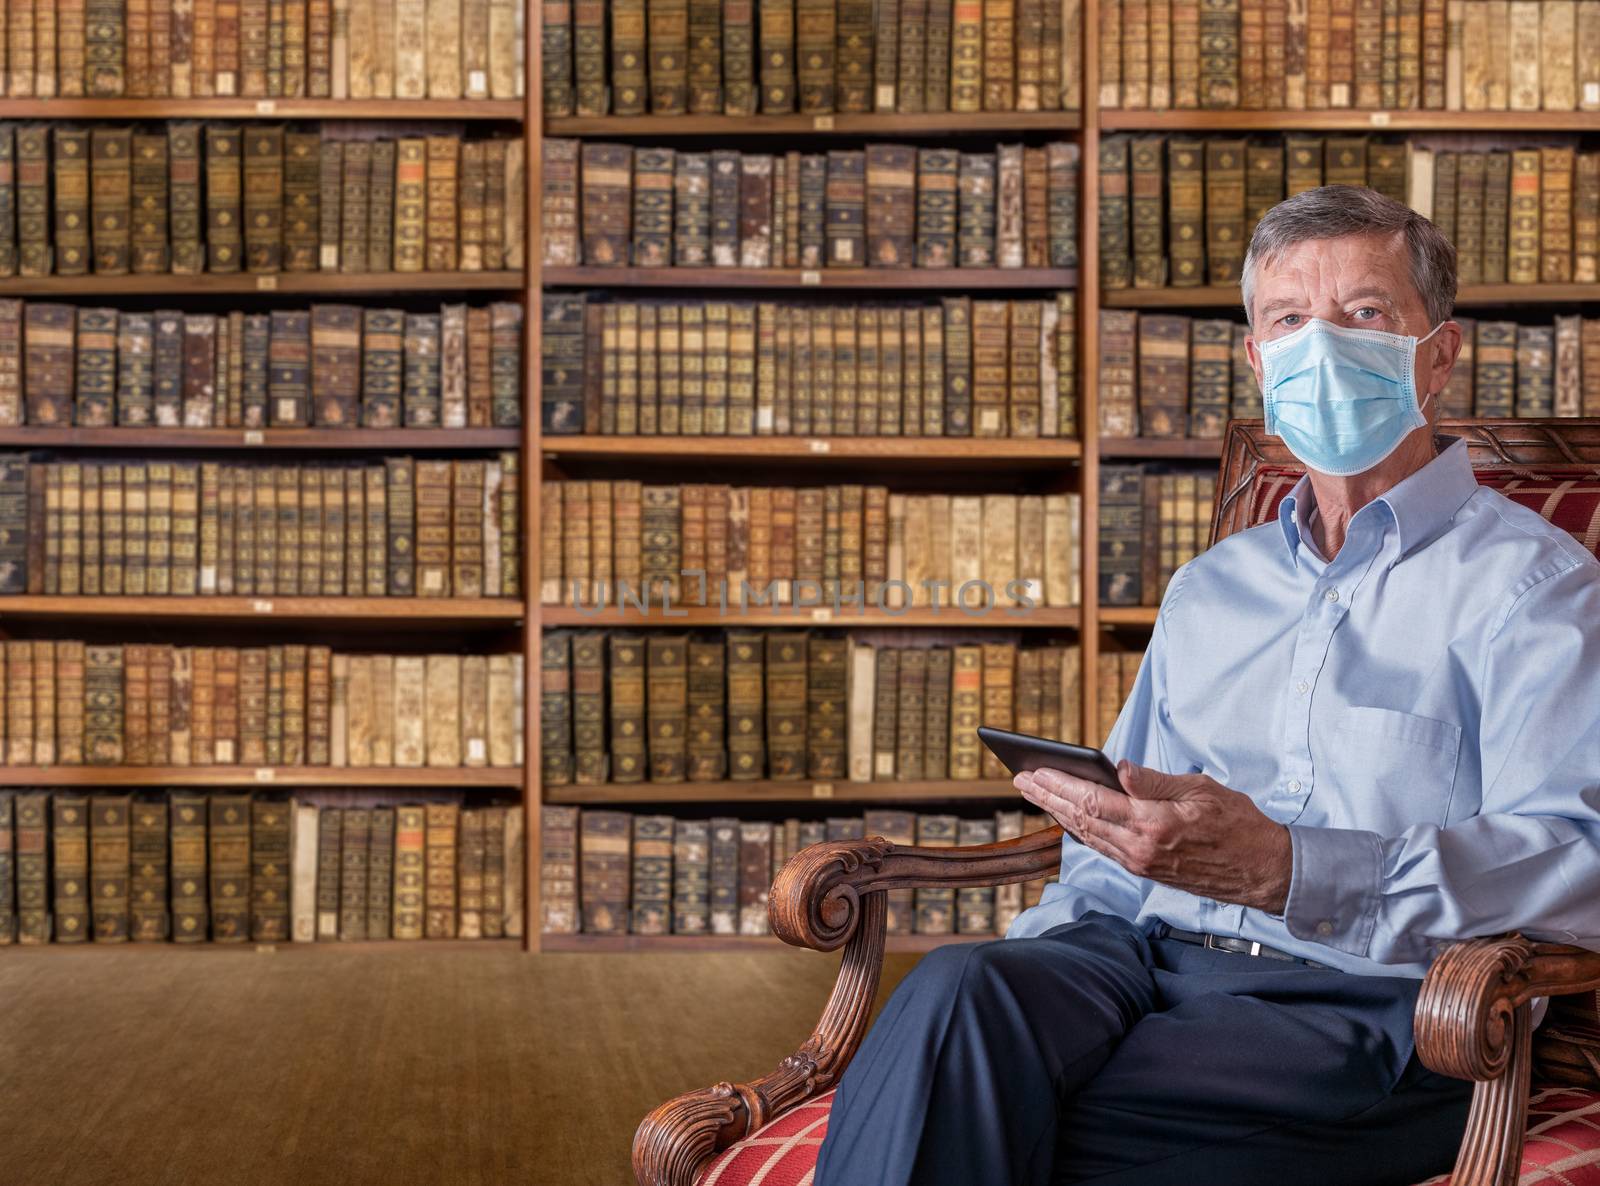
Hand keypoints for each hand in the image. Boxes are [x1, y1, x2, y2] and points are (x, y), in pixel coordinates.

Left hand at [1014, 761, 1293, 914]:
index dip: (1060, 786)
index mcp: (1153, 825)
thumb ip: (1154, 781)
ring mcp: (1140, 863)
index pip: (1093, 802)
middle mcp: (1140, 849)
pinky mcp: (1145, 871)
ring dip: (1058, 814)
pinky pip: (1103, 847)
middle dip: (1047, 798)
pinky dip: (1081, 830)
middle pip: (1081, 821)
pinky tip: (1069, 817)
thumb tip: (1117, 768)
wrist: (1263, 872)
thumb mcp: (1200, 790)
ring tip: (1036, 794)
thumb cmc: (1239, 824)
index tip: (1035, 771)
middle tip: (1020, 780)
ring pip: (1088, 836)